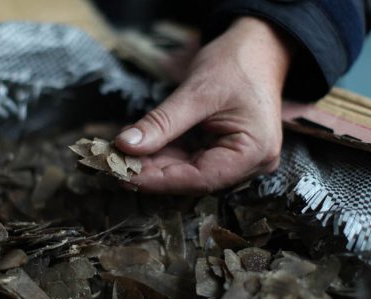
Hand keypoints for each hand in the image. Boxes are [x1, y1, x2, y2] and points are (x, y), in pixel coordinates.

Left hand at [115, 17, 293, 193]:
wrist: (256, 47)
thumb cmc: (236, 63)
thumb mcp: (196, 92)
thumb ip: (161, 122)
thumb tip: (125, 145)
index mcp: (254, 152)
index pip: (200, 179)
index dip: (158, 180)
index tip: (123, 174)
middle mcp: (250, 163)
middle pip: (192, 178)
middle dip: (152, 171)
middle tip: (113, 163)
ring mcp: (238, 160)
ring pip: (187, 170)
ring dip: (154, 163)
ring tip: (120, 154)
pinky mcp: (224, 152)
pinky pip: (190, 159)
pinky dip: (163, 153)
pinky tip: (138, 147)